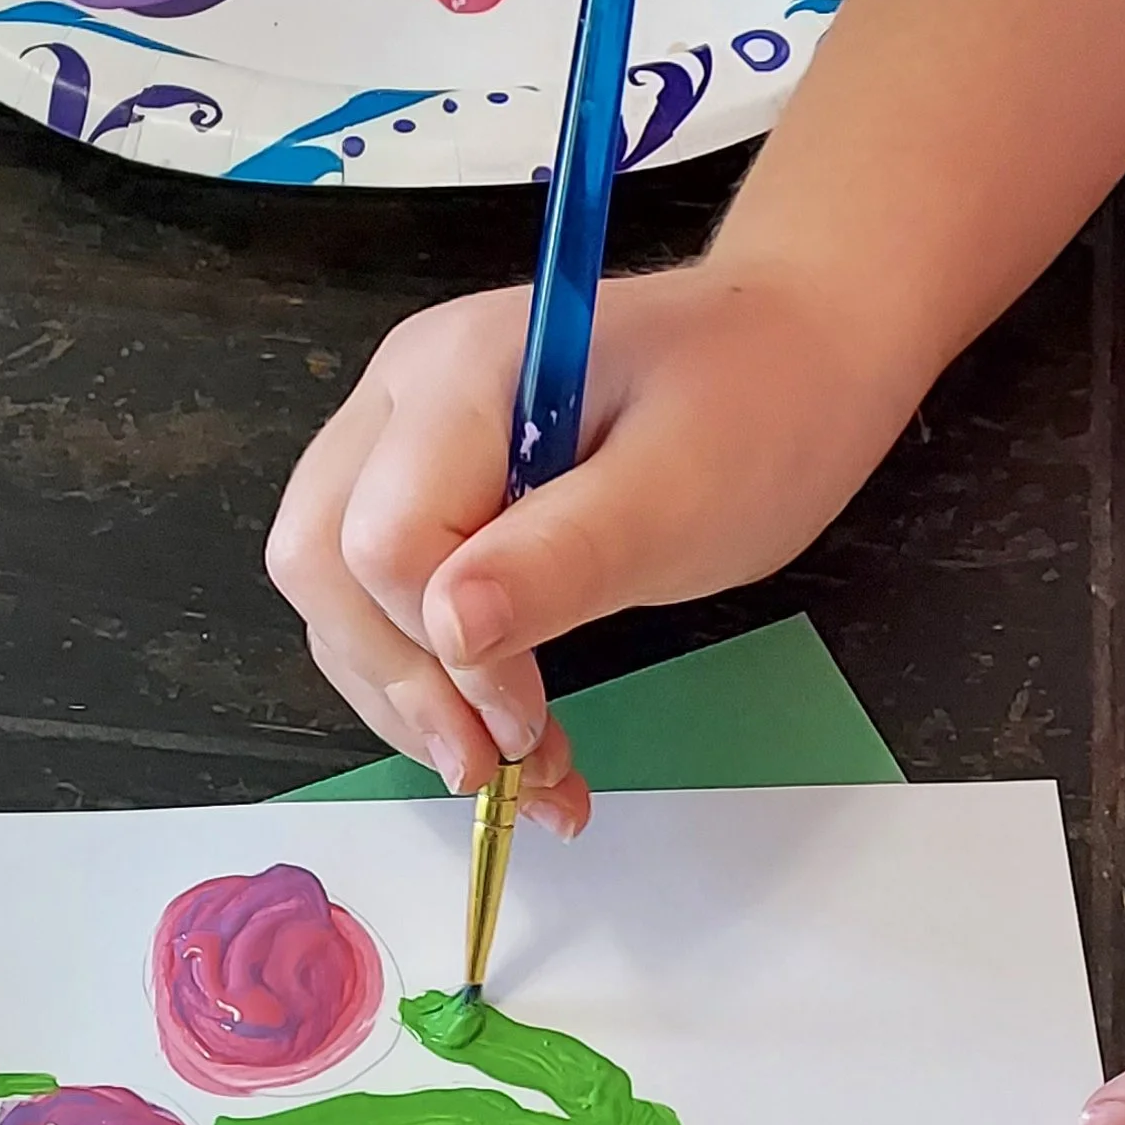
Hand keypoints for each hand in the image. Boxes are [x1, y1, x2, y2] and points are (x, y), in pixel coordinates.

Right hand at [265, 259, 886, 819]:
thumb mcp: (683, 494)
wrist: (801, 351)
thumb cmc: (759, 409)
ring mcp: (402, 434)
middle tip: (507, 772)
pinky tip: (507, 734)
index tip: (534, 723)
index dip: (446, 654)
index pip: (385, 541)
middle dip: (404, 686)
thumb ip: (564, 556)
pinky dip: (432, 677)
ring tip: (521, 773)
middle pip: (324, 564)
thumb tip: (451, 629)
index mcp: (460, 371)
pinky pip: (381, 595)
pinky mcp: (424, 482)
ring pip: (337, 593)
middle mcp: (403, 391)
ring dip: (413, 699)